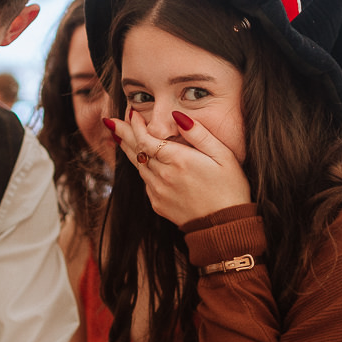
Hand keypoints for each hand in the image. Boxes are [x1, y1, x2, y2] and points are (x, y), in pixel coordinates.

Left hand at [108, 110, 249, 225]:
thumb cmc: (230, 189)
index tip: (132, 113)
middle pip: (136, 150)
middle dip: (123, 133)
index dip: (135, 125)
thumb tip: (178, 116)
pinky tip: (142, 162)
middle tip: (112, 121)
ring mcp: (158, 192)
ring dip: (129, 150)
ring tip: (120, 137)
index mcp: (178, 160)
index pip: (145, 138)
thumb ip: (199, 134)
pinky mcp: (158, 204)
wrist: (224, 228)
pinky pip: (145, 182)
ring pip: (138, 166)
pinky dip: (141, 168)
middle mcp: (163, 176)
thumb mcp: (223, 156)